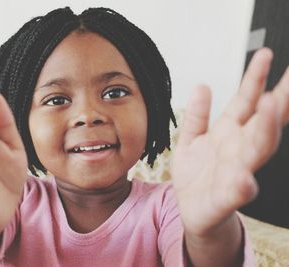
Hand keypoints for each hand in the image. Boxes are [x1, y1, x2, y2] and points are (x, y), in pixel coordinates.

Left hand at [171, 48, 288, 235]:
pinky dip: (241, 186)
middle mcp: (238, 150)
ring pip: (256, 151)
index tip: (264, 54)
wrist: (191, 210)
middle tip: (288, 79)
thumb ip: (197, 115)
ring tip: (270, 106)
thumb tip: (201, 85)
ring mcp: (235, 173)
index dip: (255, 79)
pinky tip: (245, 179)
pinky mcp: (225, 199)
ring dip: (264, 130)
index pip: (246, 102)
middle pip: (262, 123)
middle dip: (275, 100)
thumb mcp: (190, 139)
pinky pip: (235, 192)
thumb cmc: (196, 175)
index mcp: (229, 134)